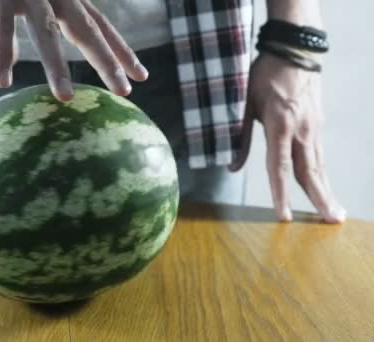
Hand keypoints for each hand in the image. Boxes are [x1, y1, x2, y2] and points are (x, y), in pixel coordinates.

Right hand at [0, 0, 148, 100]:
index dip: (122, 51)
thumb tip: (14, 59)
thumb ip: (23, 29)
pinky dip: (0, 53)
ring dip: (56, 65)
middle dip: (107, 61)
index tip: (141, 76)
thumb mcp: (19, 3)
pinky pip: (0, 27)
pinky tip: (3, 80)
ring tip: (66, 97)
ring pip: (46, 31)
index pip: (101, 26)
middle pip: (87, 30)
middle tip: (124, 92)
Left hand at [230, 53, 345, 222]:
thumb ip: (239, 137)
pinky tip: (324, 186)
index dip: (281, 193)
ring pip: (319, 165)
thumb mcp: (244, 103)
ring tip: (334, 212)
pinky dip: (323, 174)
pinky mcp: (318, 123)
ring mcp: (313, 127)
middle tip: (330, 222)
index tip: (284, 215)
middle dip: (319, 199)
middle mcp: (302, 130)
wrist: (294, 50)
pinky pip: (319, 154)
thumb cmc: (265, 75)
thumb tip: (232, 166)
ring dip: (326, 190)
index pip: (280, 167)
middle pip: (310, 172)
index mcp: (280, 125)